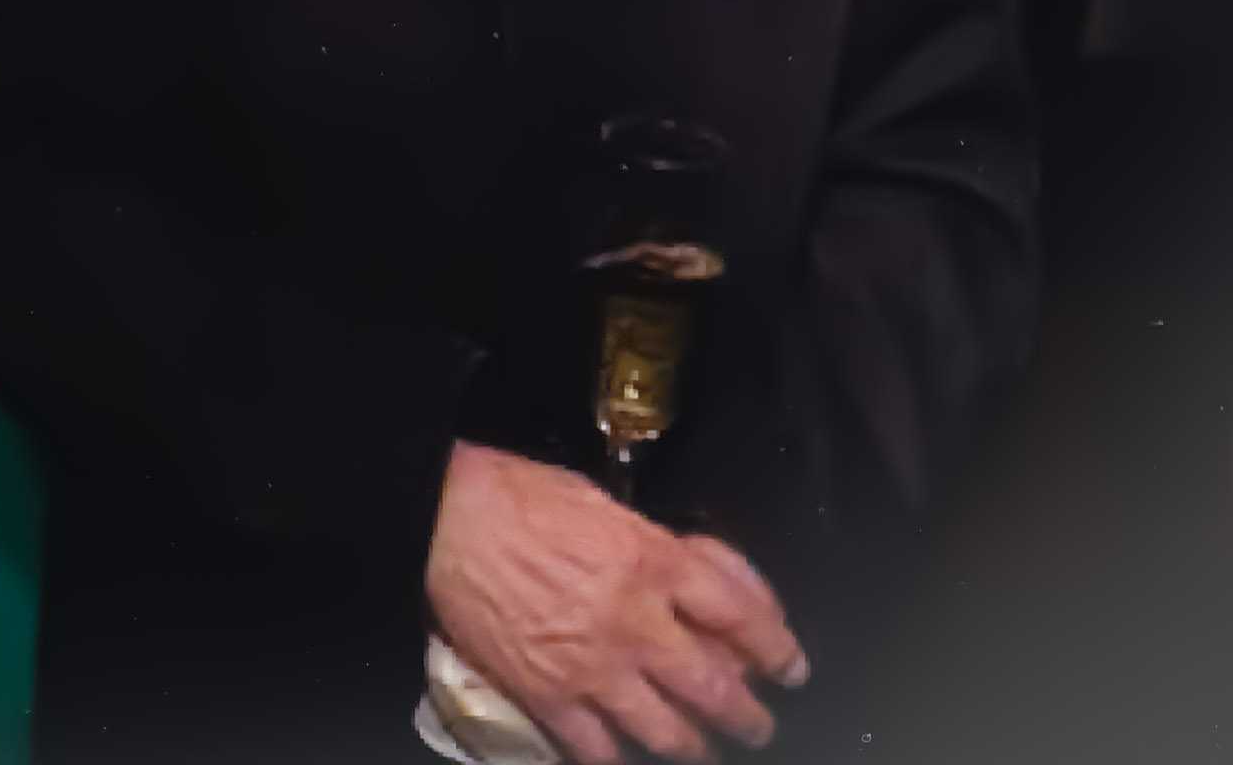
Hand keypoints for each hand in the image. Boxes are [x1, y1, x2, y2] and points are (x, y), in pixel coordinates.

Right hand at [427, 444, 807, 764]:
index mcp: (653, 562)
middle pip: (714, 687)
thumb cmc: (516, 495)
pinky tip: (624, 759)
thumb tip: (694, 577)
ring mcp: (592, 668)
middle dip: (747, 715)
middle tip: (757, 724)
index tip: (789, 664)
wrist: (443, 519)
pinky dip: (615, 760)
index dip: (776, 646)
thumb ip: (654, 545)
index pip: (740, 614)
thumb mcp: (604, 501)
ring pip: (665, 731)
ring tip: (702, 750)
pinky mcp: (547, 695)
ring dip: (694, 746)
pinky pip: (594, 749)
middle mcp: (634, 623)